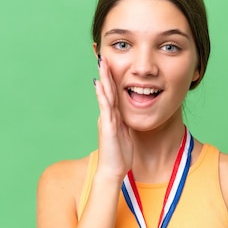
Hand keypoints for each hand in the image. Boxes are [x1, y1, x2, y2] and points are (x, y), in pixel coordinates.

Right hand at [94, 56, 132, 181]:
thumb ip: (125, 123)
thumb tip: (128, 115)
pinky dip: (103, 95)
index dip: (112, 78)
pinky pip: (105, 107)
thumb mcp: (125, 135)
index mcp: (113, 116)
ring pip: (105, 95)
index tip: (110, 64)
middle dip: (106, 73)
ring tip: (101, 63)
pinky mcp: (108, 126)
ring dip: (104, 78)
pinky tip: (99, 84)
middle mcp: (108, 115)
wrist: (112, 171)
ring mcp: (107, 120)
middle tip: (102, 56)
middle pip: (107, 90)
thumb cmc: (120, 155)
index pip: (112, 93)